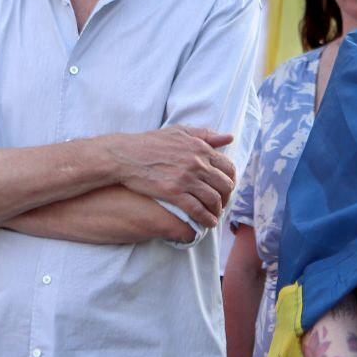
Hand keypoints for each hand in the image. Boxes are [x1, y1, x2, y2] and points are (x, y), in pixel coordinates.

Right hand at [104, 126, 236, 226]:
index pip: (228, 167)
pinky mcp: (174, 193)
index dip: (231, 180)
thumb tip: (228, 137)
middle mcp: (197, 163)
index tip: (226, 188)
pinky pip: (197, 210)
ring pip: (213, 199)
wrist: (125, 155)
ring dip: (218, 210)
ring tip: (215, 215)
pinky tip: (207, 223)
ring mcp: (186, 178)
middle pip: (224, 185)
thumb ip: (205, 135)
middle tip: (222, 204)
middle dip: (227, 197)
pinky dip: (206, 218)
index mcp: (200, 148)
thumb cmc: (151, 142)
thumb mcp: (180, 132)